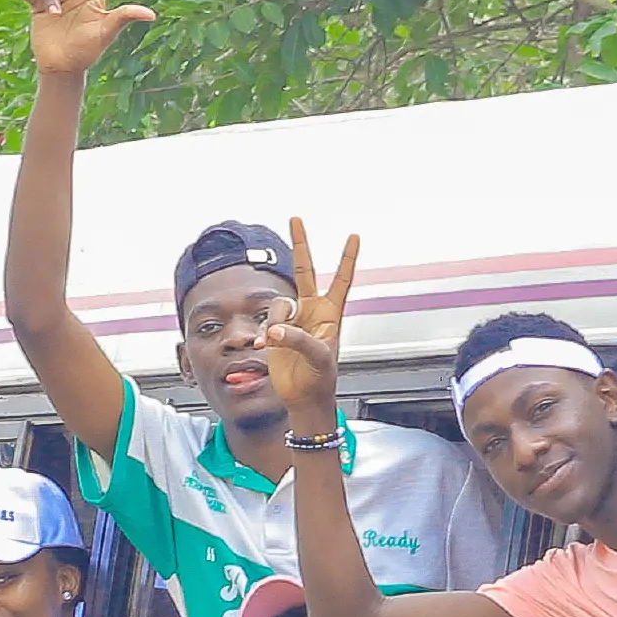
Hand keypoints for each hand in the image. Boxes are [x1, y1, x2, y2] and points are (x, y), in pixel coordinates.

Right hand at [262, 216, 355, 436]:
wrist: (304, 399)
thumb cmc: (321, 380)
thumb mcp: (319, 358)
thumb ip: (298, 339)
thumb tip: (274, 330)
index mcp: (331, 313)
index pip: (341, 279)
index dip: (347, 258)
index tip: (354, 236)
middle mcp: (312, 311)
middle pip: (304, 270)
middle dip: (300, 244)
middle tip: (295, 218)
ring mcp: (293, 320)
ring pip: (278, 304)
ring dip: (277, 323)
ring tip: (278, 343)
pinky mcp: (275, 333)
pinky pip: (265, 323)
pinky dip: (263, 335)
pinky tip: (263, 347)